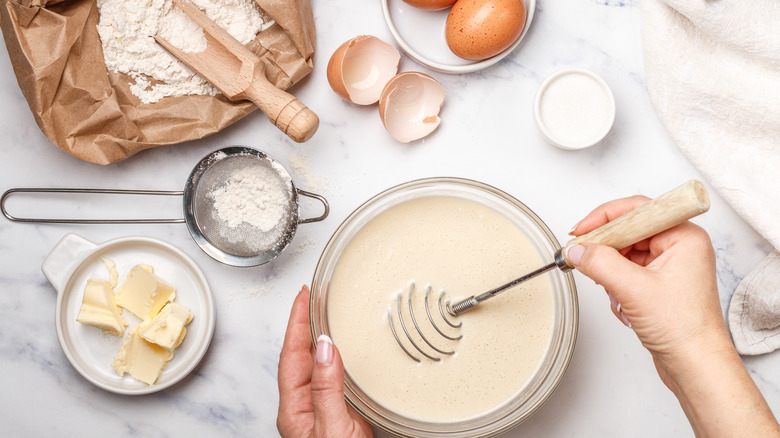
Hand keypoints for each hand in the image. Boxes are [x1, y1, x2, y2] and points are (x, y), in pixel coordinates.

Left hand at [277, 285, 372, 437]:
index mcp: (294, 409)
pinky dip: (341, 356)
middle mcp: (305, 407)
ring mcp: (323, 410)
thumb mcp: (332, 428)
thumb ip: (326, 390)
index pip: (290, 355)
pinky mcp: (343, 415)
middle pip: (301, 355)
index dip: (296, 322)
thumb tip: (326, 348)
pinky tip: (348, 348)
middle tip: (316, 296)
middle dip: (306, 323)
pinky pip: (337, 377)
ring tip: (329, 312)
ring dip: (323, 337)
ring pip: (319, 365)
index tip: (304, 297)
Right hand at [567, 195, 723, 380]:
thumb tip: (577, 250)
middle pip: (628, 230)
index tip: (580, 231)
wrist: (696, 365)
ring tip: (615, 293)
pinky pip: (627, 271)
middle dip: (606, 249)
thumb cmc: (684, 329)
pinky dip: (617, 286)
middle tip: (583, 257)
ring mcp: (670, 265)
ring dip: (611, 272)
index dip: (604, 217)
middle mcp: (680, 246)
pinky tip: (623, 305)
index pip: (637, 209)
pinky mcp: (660, 283)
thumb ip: (600, 263)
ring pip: (625, 253)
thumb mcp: (633, 289)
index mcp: (684, 236)